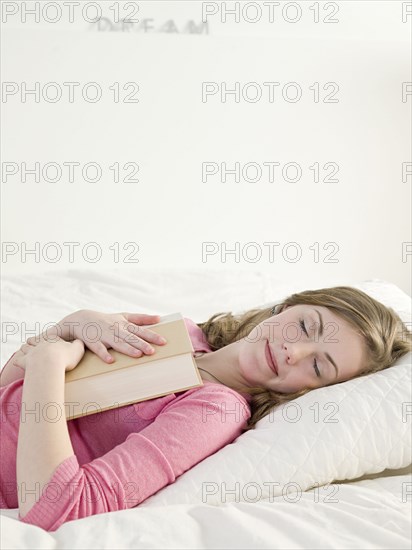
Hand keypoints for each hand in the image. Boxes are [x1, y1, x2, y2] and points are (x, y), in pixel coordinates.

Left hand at [14, 336, 84, 372]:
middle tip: (33, 343)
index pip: (48, 337)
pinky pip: (18, 360)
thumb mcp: (78, 348)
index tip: (47, 341)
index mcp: (53, 339)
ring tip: (26, 352)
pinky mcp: (24, 361)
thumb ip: (79, 343)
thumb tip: (81, 341)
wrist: (51, 364)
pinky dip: (18, 360)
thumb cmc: (66, 356)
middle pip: (34, 340)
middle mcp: (40, 343)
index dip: (47, 339)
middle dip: (33, 342)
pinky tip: (19, 362)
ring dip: (25, 349)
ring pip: (25, 348)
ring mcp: (31, 351)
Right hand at [31, 310, 166, 363]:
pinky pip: (99, 349)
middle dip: (141, 344)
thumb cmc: (106, 320)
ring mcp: (104, 335)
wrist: (81, 320)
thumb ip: (141, 318)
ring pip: (117, 343)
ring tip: (137, 355)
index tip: (163, 341)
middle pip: (130, 337)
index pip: (140, 330)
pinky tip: (111, 361)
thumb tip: (159, 318)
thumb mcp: (124, 316)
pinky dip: (104, 354)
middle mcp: (116, 329)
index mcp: (124, 324)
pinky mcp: (93, 341)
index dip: (151, 335)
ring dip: (127, 349)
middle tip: (152, 351)